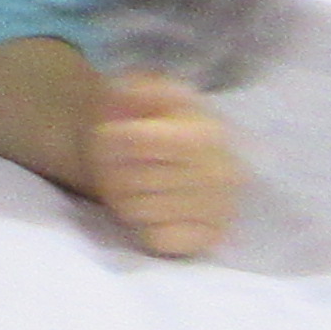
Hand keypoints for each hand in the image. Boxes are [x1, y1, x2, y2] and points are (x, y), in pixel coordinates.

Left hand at [80, 72, 241, 258]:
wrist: (170, 161)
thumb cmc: (148, 125)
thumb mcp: (141, 92)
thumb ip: (133, 87)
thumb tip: (125, 89)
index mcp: (206, 132)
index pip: (133, 141)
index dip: (108, 139)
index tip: (107, 135)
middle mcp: (223, 172)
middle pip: (132, 180)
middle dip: (111, 172)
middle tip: (118, 165)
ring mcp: (221, 208)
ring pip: (139, 211)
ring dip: (123, 200)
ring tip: (135, 186)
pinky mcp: (211, 238)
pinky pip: (160, 241)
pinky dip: (145, 229)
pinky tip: (152, 213)